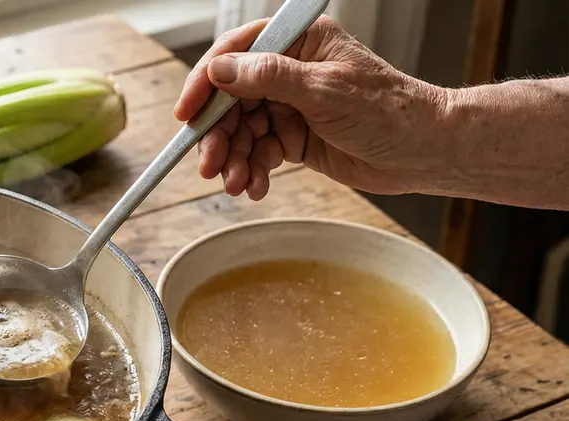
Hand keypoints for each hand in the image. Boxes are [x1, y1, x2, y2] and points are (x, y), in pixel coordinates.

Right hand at [176, 15, 447, 199]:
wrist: (423, 153)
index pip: (236, 54)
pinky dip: (253, 171)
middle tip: (210, 165)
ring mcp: (290, 104)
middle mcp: (289, 70)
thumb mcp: (324, 90)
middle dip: (219, 135)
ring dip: (235, 159)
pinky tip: (256, 187)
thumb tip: (221, 70)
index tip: (188, 113)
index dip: (206, 83)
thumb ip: (269, 77)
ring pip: (242, 130)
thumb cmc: (388, 111)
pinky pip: (259, 152)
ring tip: (237, 184)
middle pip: (232, 99)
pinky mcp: (294, 136)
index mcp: (299, 42)